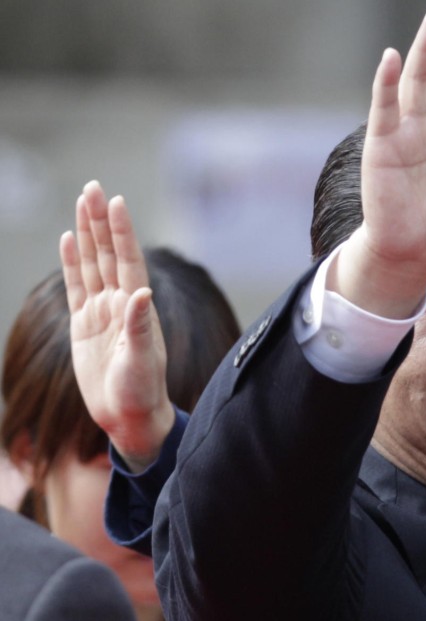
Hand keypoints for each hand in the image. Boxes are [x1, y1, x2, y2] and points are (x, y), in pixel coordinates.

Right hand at [59, 181, 174, 471]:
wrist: (130, 416)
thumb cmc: (143, 392)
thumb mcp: (142, 362)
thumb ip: (139, 328)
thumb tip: (141, 294)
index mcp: (138, 308)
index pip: (128, 260)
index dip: (121, 232)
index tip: (115, 201)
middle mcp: (121, 303)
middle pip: (107, 254)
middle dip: (100, 221)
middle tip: (92, 186)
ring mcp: (102, 312)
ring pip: (92, 264)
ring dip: (87, 233)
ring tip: (82, 201)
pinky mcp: (84, 325)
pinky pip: (76, 287)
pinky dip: (72, 263)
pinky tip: (69, 240)